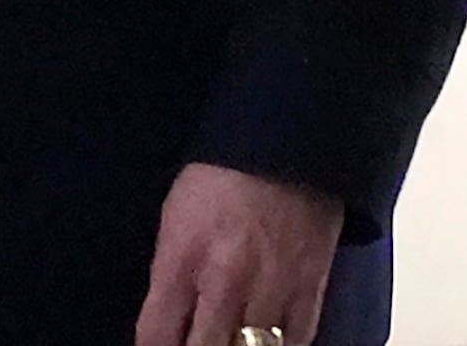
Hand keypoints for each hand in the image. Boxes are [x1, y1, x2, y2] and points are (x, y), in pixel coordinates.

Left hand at [135, 163, 341, 345]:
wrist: (287, 141)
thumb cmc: (222, 175)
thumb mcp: (174, 221)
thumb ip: (168, 279)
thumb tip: (166, 326)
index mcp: (181, 261)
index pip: (155, 337)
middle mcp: (223, 282)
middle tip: (199, 344)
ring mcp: (270, 288)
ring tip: (234, 344)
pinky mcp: (310, 286)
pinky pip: (297, 341)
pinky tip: (270, 343)